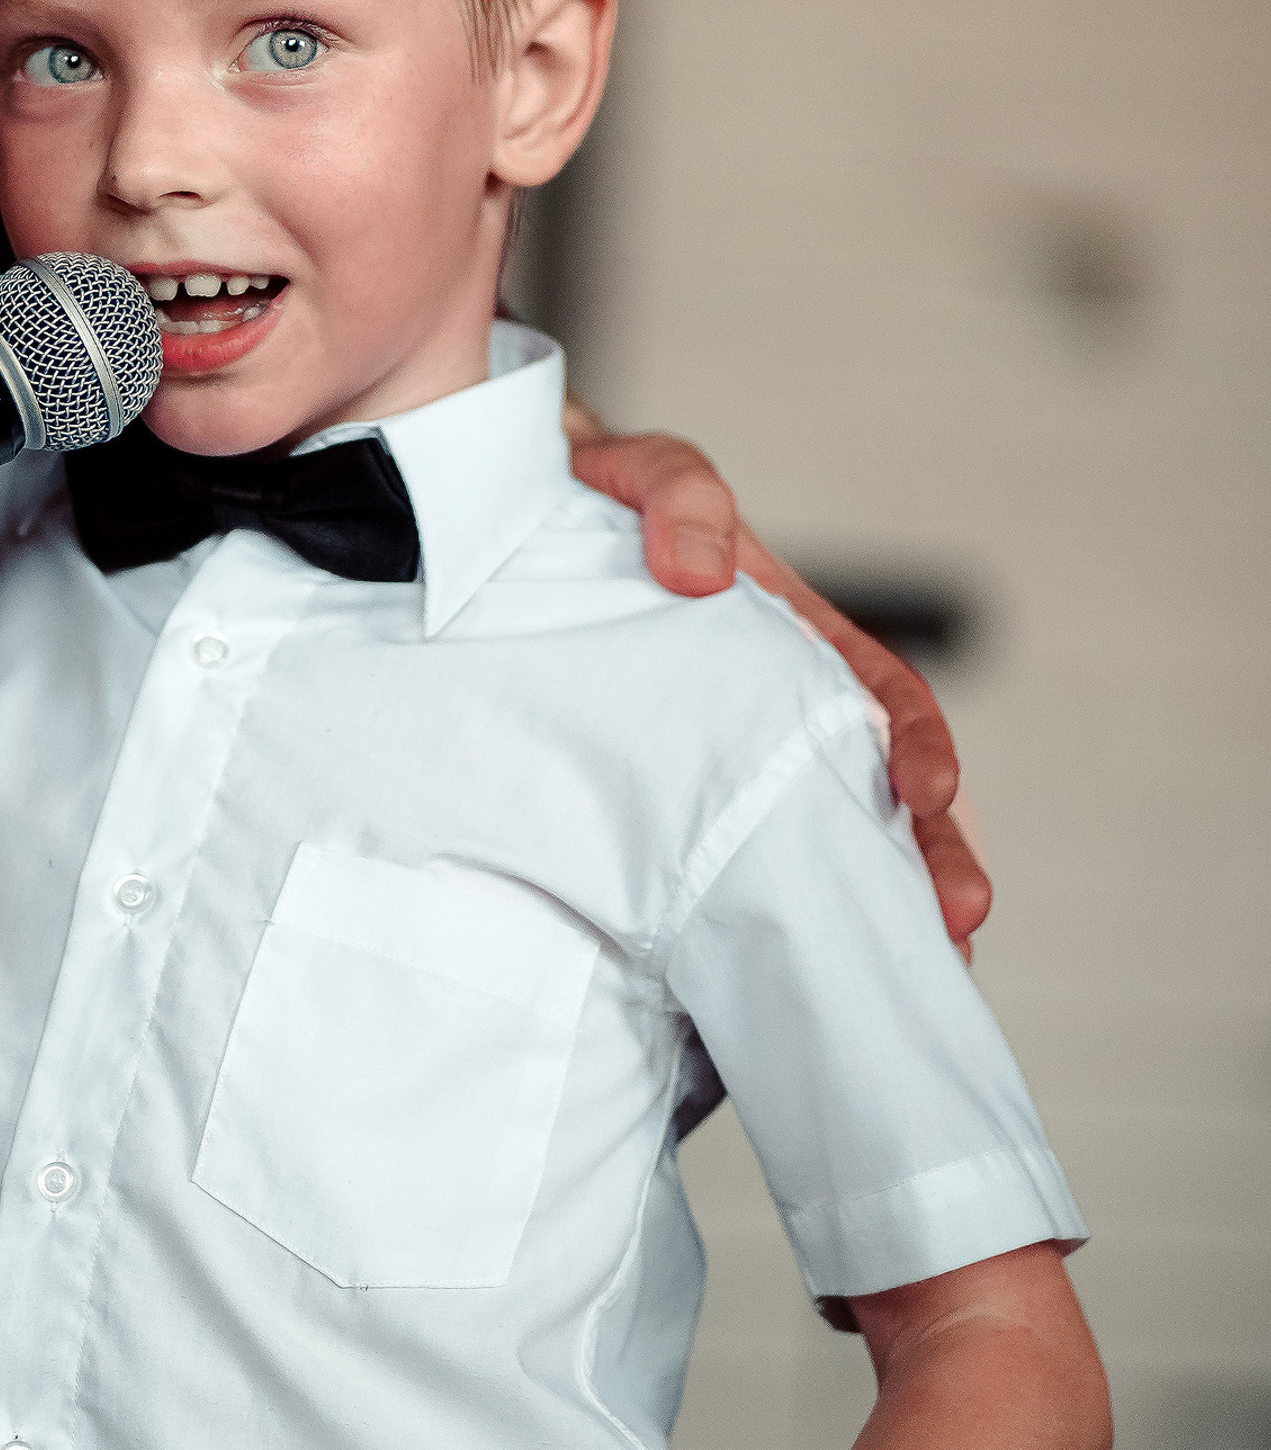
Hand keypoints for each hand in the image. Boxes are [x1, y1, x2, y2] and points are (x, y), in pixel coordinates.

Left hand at [567, 424, 989, 952]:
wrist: (494, 525)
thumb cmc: (587, 496)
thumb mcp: (635, 474)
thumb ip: (676, 494)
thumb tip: (700, 569)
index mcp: (792, 634)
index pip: (881, 694)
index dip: (917, 743)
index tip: (928, 791)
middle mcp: (777, 705)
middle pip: (879, 790)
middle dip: (931, 853)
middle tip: (955, 921)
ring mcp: (727, 759)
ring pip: (824, 836)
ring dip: (876, 898)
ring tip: (904, 966)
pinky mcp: (669, 799)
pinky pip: (735, 863)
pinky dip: (779, 914)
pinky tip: (782, 975)